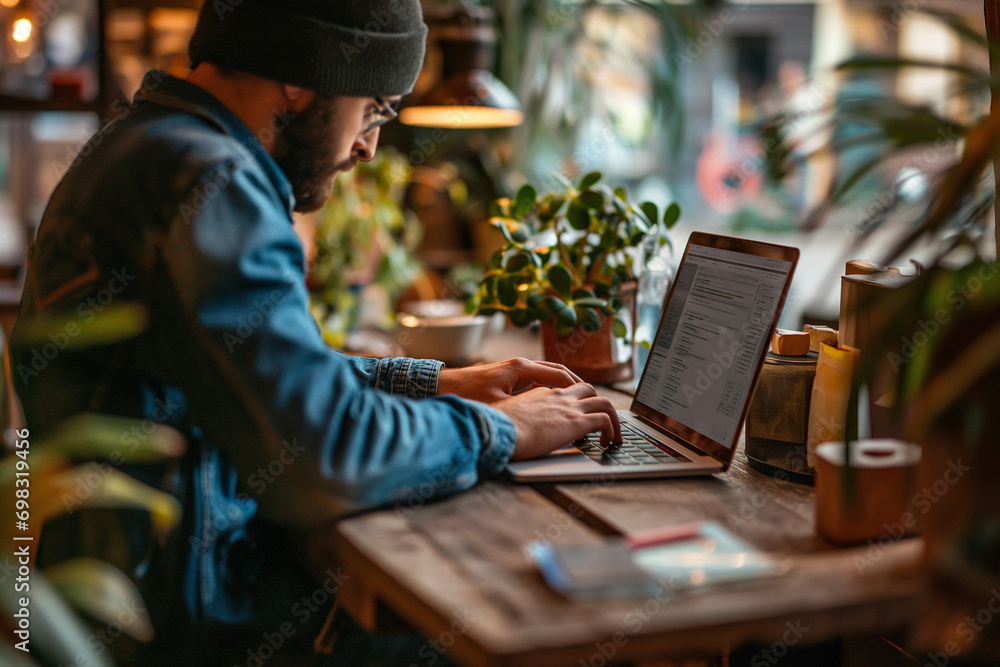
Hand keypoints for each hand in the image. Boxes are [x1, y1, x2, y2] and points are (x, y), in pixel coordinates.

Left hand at [437, 357, 582, 404]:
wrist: (440, 385)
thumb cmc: (466, 396)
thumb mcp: (496, 406)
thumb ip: (522, 410)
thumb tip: (543, 418)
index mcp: (522, 369)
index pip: (560, 374)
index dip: (578, 388)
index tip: (591, 400)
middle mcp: (520, 366)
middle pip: (557, 373)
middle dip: (575, 387)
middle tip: (591, 402)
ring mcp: (513, 370)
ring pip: (547, 376)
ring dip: (562, 388)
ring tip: (577, 404)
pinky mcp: (507, 378)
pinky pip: (536, 382)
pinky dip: (548, 390)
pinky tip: (552, 405)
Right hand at [493, 382, 620, 459]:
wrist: (498, 430)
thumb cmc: (497, 428)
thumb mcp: (509, 417)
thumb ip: (520, 418)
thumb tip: (518, 429)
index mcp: (541, 394)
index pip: (565, 392)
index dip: (574, 404)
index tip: (576, 417)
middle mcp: (558, 396)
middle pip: (588, 389)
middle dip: (598, 403)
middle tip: (601, 421)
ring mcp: (569, 407)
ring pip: (603, 402)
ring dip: (613, 418)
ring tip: (613, 435)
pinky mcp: (577, 422)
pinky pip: (605, 419)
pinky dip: (612, 429)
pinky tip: (607, 442)